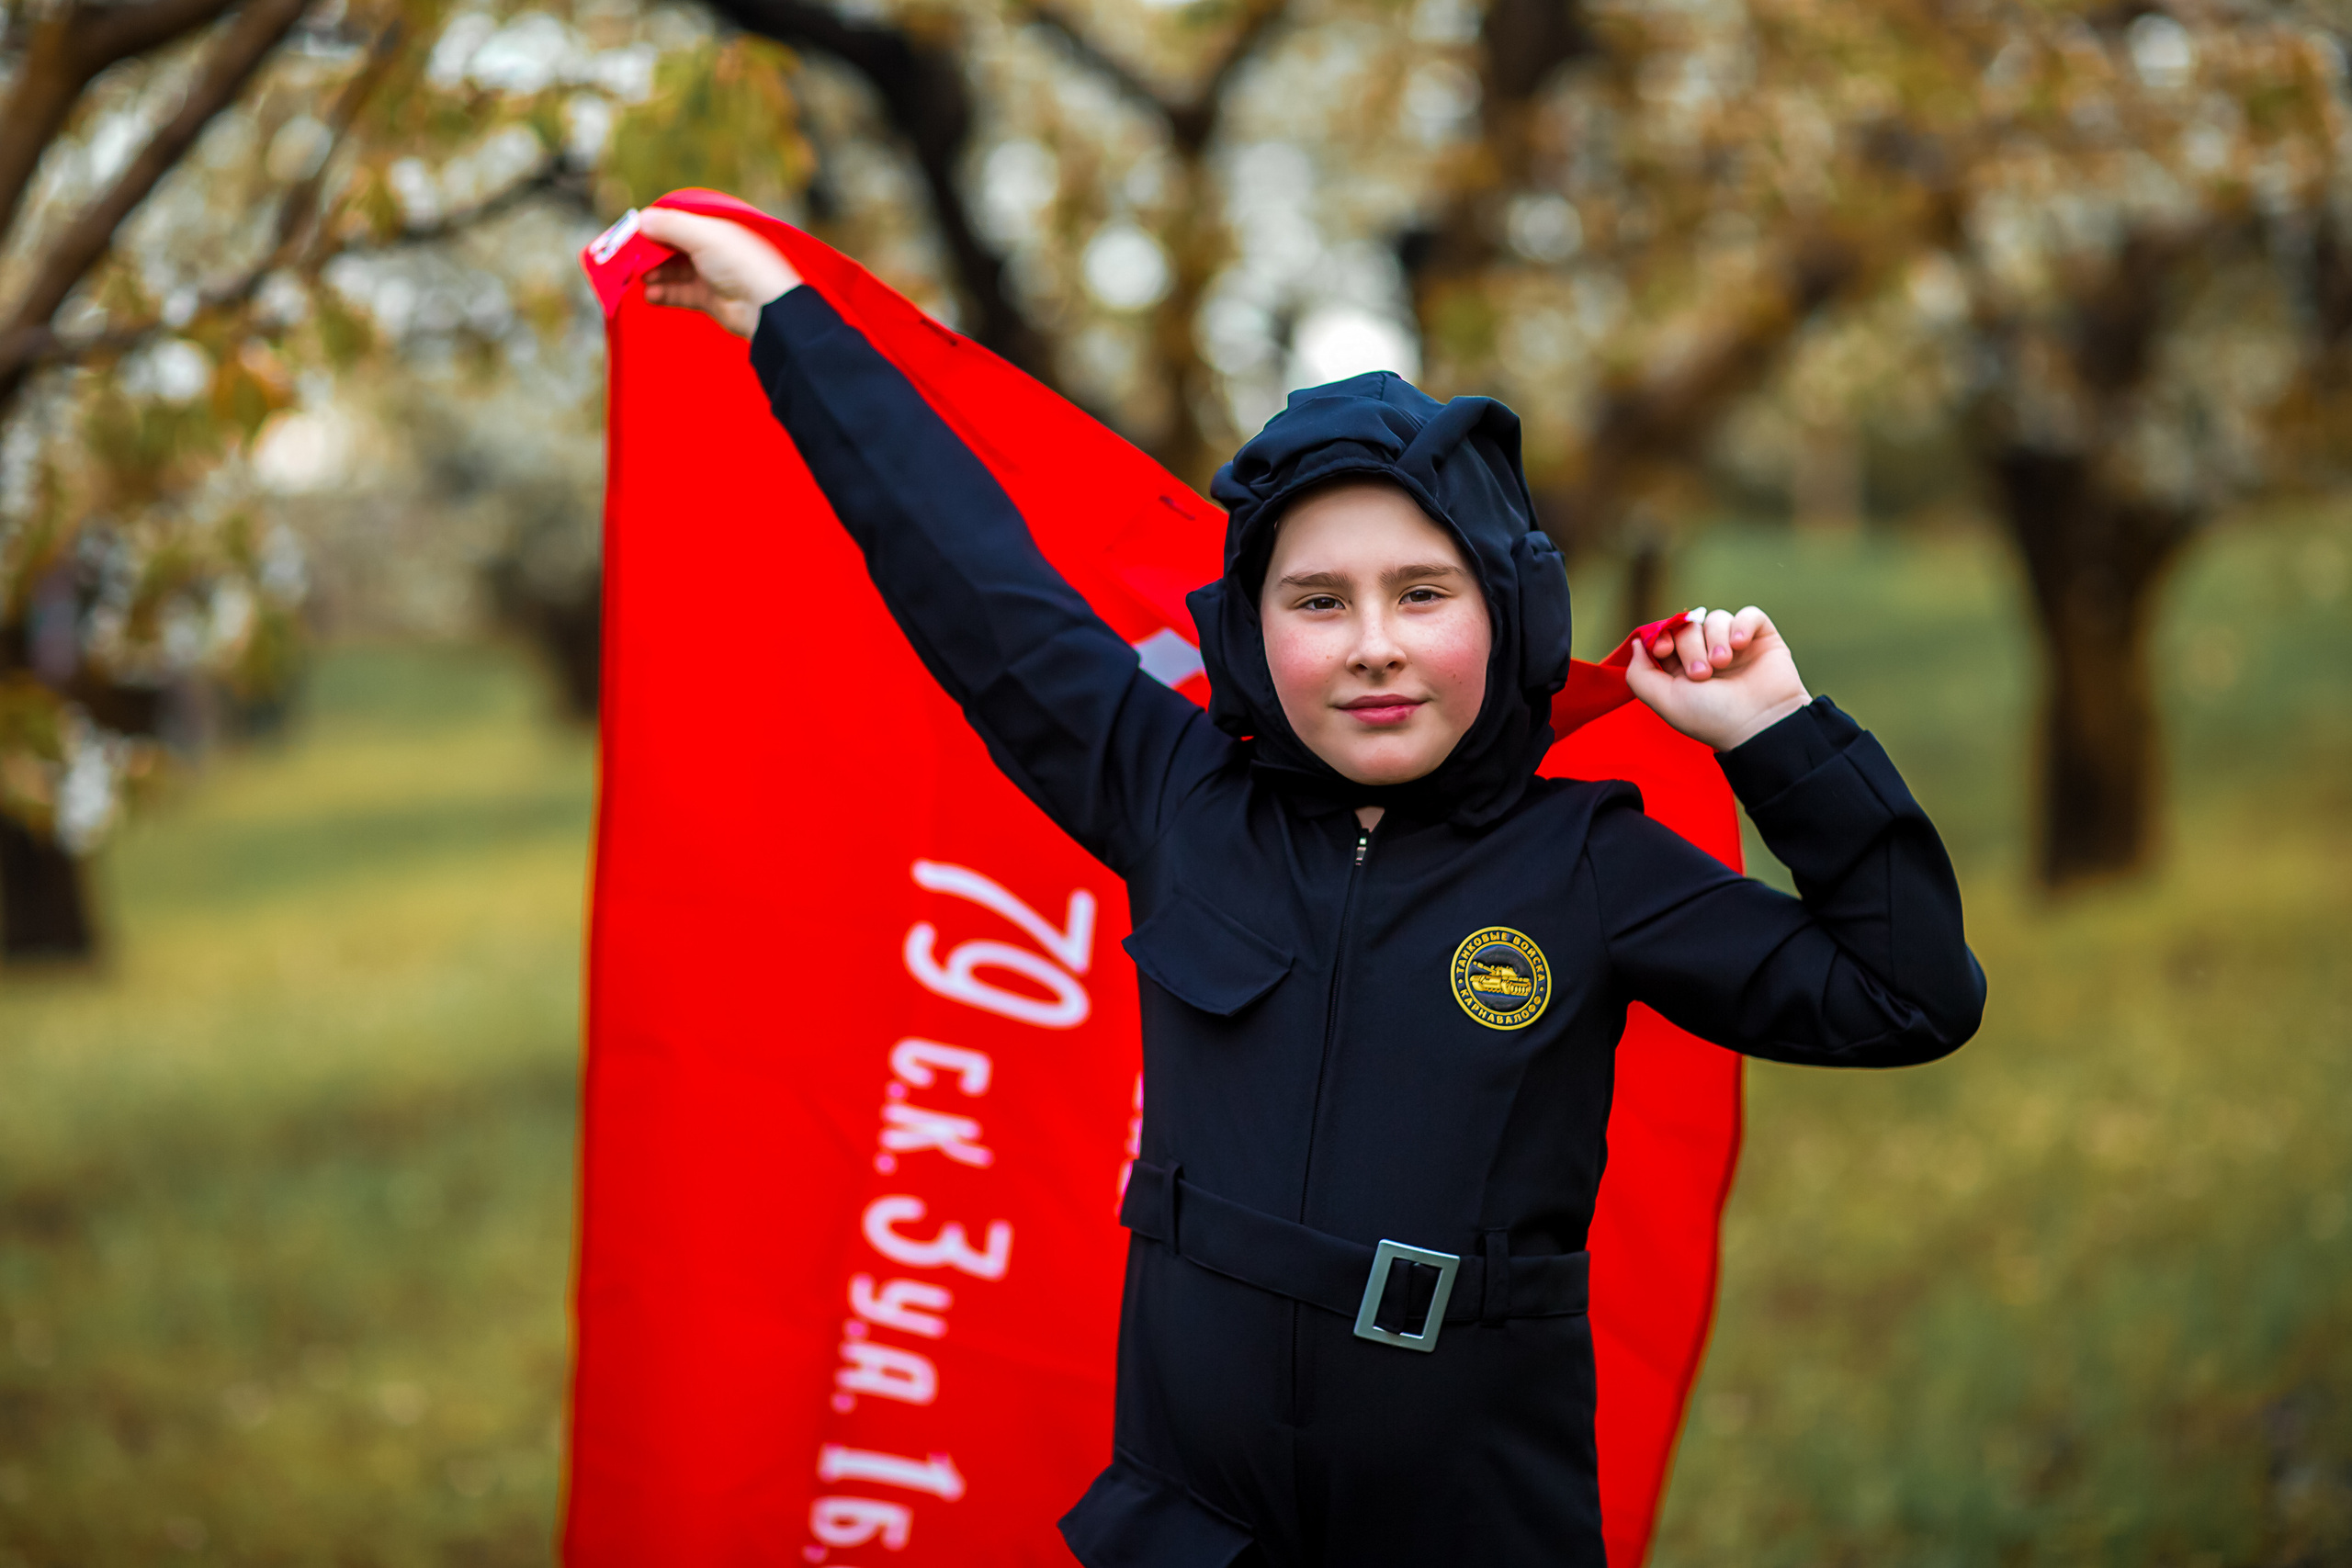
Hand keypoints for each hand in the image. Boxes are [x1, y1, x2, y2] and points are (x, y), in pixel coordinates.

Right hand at [638, 206, 801, 337]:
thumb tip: (640, 219)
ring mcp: (708, 272)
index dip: (650, 226)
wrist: (767, 307)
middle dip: (647, 252)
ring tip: (640, 278)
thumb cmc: (739, 263)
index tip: (627, 234)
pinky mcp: (707, 297)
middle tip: (626, 260)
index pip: (673, 219)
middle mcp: (710, 246)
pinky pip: (677, 292)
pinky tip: (650, 295)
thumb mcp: (704, 236)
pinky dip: (662, 293)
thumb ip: (670, 225)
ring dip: (653, 273)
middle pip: (669, 245)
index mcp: (712, 224)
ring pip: (670, 269)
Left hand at [1623, 605, 1811, 751]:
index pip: (1666, 634)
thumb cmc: (1711, 718)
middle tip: (1702, 674)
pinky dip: (1742, 624)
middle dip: (1691, 646)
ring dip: (1715, 638)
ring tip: (1722, 663)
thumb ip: (1640, 674)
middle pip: (1689, 625)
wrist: (1759, 727)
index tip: (1664, 651)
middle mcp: (1708, 653)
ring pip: (1717, 618)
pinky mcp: (1762, 639)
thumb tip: (1637, 643)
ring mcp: (1735, 645)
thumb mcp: (1665, 701)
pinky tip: (1740, 644)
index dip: (1662, 635)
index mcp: (1682, 667)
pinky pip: (1750, 614)